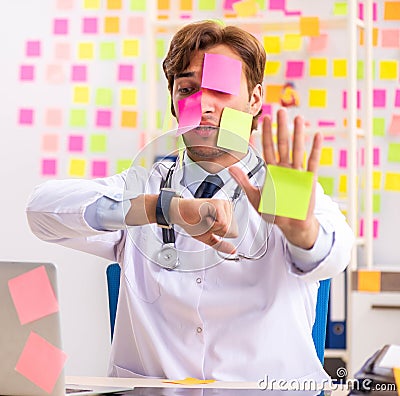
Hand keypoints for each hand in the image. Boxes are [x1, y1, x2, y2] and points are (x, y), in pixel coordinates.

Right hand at [169, 197, 237, 253]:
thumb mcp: (209, 237)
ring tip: (205, 219)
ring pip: (226, 227)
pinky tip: (204, 217)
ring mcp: (223, 204)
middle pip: (230, 230)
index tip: (209, 227)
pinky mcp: (219, 204)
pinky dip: (211, 224)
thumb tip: (233, 250)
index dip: (219, 234)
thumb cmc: (192, 222)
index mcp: (227, 213)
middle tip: (206, 223)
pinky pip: (222, 223)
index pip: (233, 232)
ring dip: (212, 227)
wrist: (180, 214)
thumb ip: (220, 244)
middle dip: (215, 231)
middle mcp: (227, 207)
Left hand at [229, 109, 321, 248]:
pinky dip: (315, 149)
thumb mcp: (255, 198)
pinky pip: (312, 162)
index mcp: (271, 171)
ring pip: (297, 149)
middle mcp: (284, 169)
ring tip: (297, 117)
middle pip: (282, 144)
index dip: (264, 136)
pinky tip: (316, 135)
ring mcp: (297, 173)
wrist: (292, 225)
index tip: (261, 121)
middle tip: (280, 110)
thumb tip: (230, 168)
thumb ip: (244, 182)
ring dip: (298, 134)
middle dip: (280, 128)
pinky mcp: (309, 179)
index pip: (266, 150)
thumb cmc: (274, 212)